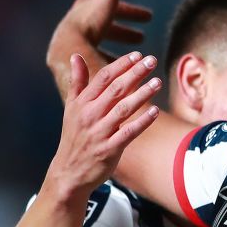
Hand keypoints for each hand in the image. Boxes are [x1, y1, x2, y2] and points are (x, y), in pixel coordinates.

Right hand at [43, 52, 161, 203]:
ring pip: (123, 109)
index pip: (103, 78)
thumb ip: (77, 83)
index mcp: (82, 103)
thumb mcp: (72, 109)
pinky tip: (156, 111)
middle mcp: (90, 115)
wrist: (68, 172)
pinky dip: (142, 122)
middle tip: (151, 61)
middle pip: (115, 89)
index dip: (121, 65)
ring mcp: (99, 132)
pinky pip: (128, 132)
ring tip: (158, 82)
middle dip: (134, 73)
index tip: (137, 54)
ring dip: (142, 94)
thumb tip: (75, 56)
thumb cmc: (74, 137)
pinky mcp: (109, 149)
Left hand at [46, 0, 153, 89]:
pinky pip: (97, 62)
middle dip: (124, 31)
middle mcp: (79, 24)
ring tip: (135, 58)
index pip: (113, 5)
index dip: (132, 11)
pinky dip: (111, 64)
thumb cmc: (90, 23)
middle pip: (106, 26)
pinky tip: (122, 73)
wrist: (70, 49)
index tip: (149, 17)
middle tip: (141, 37)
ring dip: (117, 49)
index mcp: (87, 8)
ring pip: (100, 46)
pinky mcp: (77, 61)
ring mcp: (77, 44)